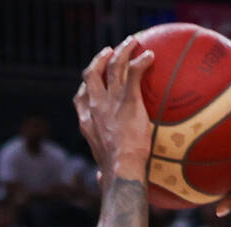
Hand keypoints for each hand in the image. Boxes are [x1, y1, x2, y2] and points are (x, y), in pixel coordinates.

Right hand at [73, 38, 154, 182]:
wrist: (122, 168)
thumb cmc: (115, 175)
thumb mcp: (103, 172)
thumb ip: (101, 173)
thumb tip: (100, 180)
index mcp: (87, 124)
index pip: (80, 99)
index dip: (86, 87)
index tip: (91, 81)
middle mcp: (95, 107)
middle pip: (91, 75)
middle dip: (99, 60)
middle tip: (108, 52)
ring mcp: (110, 101)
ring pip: (113, 66)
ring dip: (121, 51)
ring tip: (130, 43)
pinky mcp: (128, 100)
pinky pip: (134, 73)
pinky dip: (141, 62)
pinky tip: (150, 56)